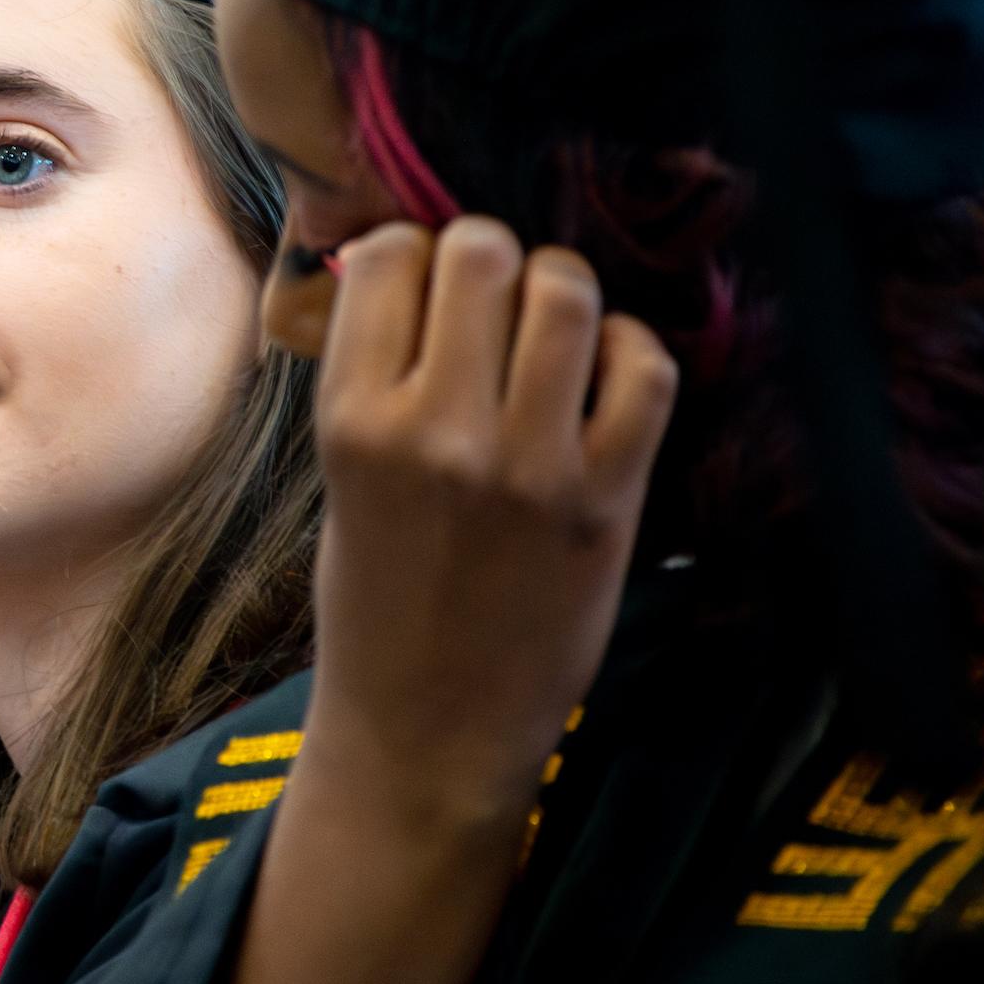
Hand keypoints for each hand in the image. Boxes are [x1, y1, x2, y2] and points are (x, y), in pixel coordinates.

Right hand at [305, 218, 678, 819]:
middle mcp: (438, 432)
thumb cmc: (374, 597)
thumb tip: (404, 260)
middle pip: (482, 252)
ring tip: (551, 331)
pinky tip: (602, 377)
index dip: (413, 256)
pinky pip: (644, 369)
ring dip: (561, 292)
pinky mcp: (607, 499)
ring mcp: (528, 465)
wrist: (428, 731)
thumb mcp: (339, 477)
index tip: (423, 288)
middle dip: (489, 260)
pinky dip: (629, 353)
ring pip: (567, 293)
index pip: (391, 256)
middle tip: (492, 303)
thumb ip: (374, 374)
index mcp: (352, 422)